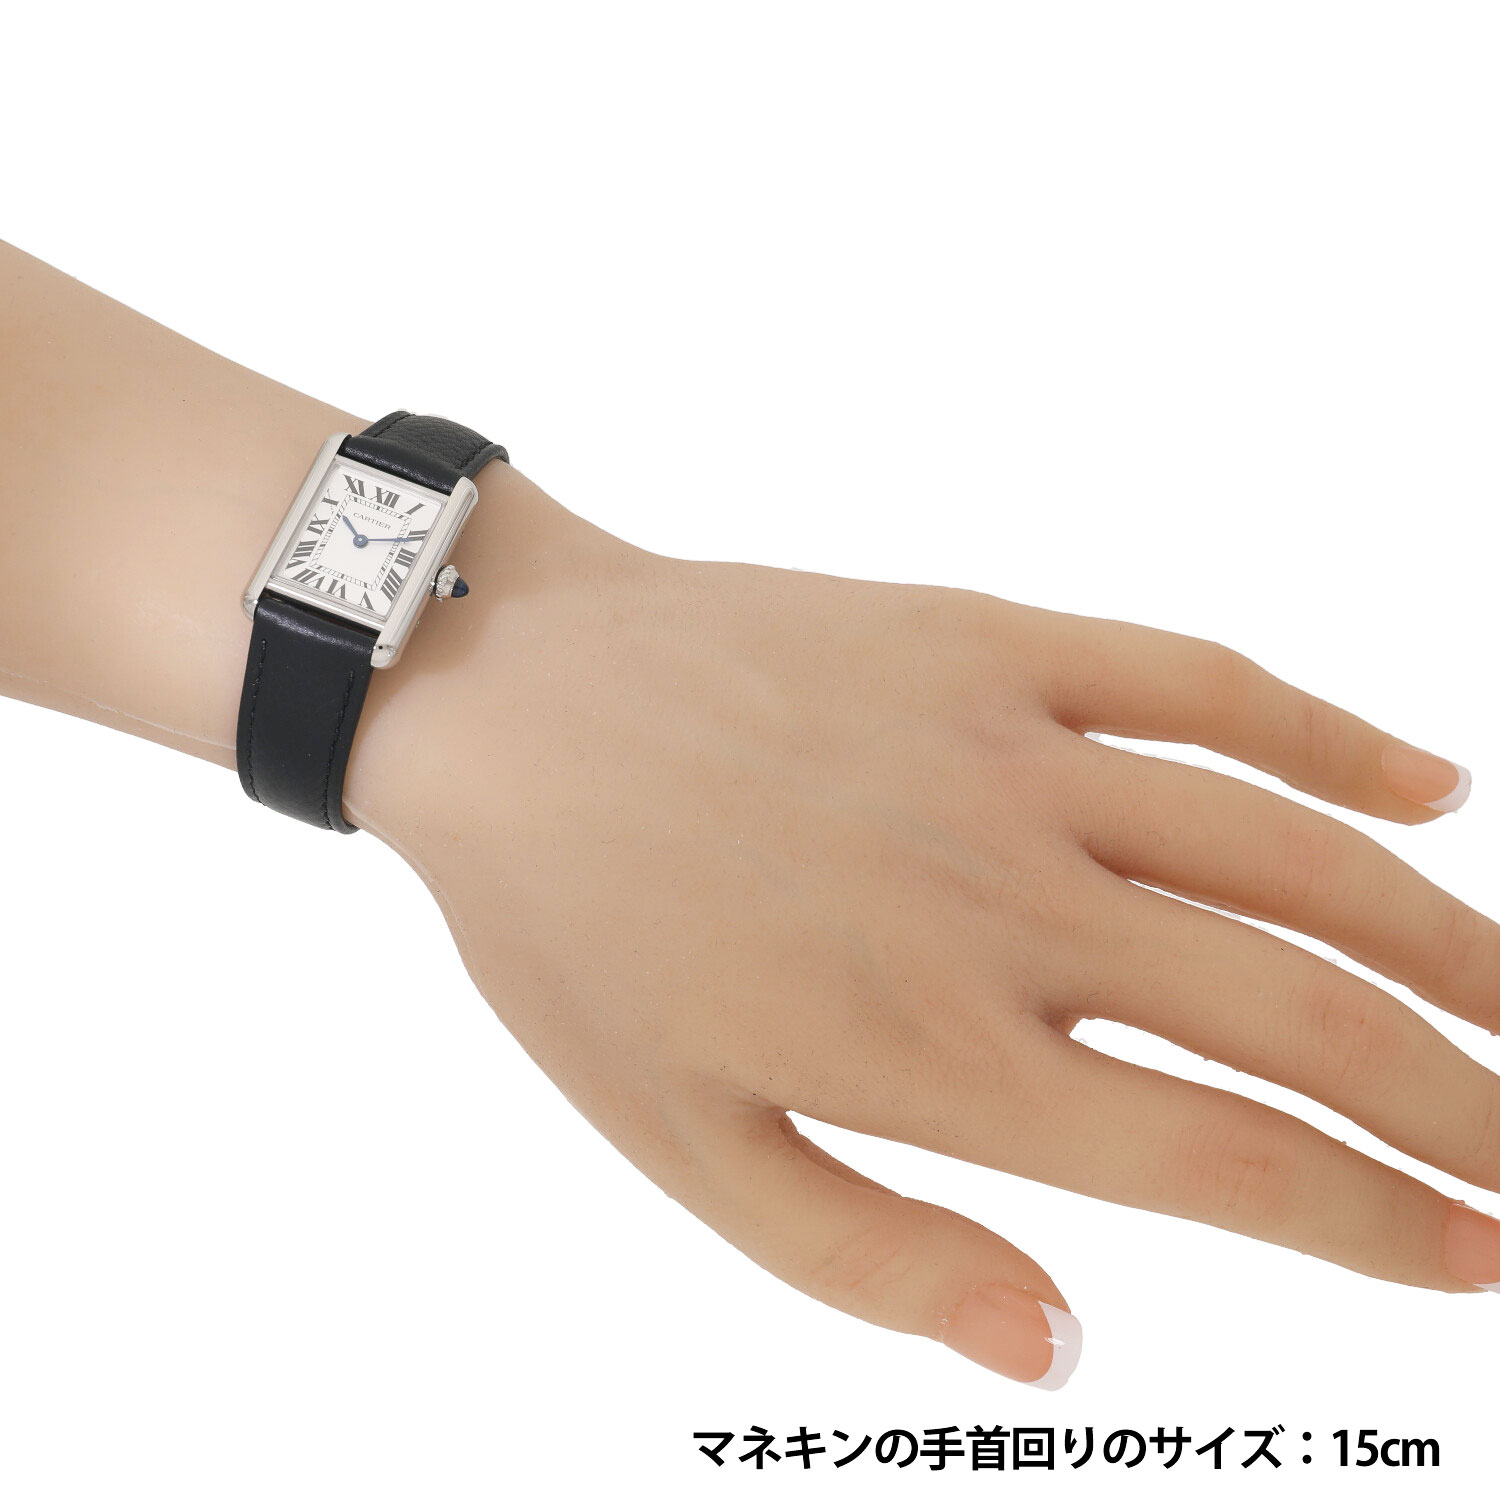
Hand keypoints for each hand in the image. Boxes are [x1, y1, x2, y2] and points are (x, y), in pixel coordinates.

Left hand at [349, 467, 1499, 1390]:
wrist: (507, 705)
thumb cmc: (574, 932)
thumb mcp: (680, 1142)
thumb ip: (873, 1256)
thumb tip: (1053, 1344)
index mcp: (934, 1044)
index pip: (1226, 1161)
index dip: (1378, 1224)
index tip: (1480, 1260)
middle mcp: (1006, 896)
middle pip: (1299, 1014)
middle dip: (1463, 1103)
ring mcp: (1007, 752)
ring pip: (1290, 850)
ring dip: (1443, 939)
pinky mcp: (988, 641)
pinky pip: (1199, 680)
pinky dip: (1329, 733)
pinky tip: (1429, 780)